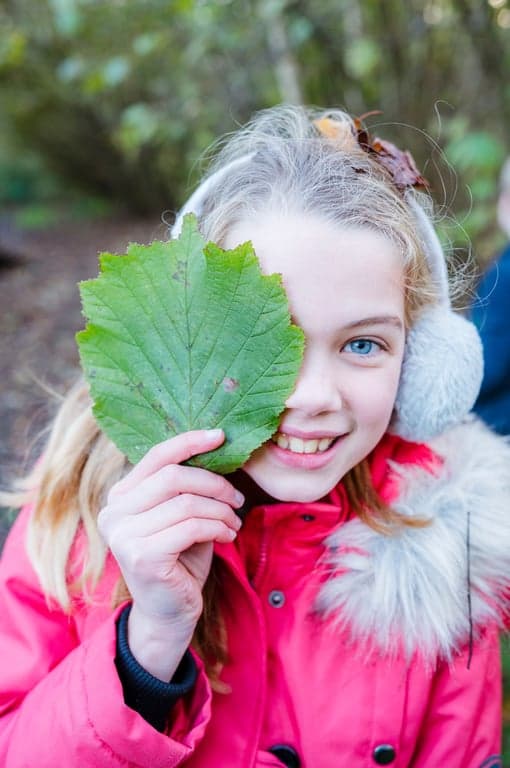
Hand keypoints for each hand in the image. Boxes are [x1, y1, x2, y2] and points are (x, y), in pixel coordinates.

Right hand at [98, 429, 243, 679]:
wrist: (169, 614)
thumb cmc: (179, 560)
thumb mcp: (181, 516)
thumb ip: (187, 487)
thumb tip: (216, 448)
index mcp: (120, 497)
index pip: (155, 456)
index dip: (189, 442)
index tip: (220, 435)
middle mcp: (114, 513)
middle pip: (174, 477)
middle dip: (214, 483)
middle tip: (237, 498)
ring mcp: (124, 535)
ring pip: (187, 502)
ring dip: (221, 511)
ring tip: (233, 523)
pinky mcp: (143, 556)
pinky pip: (192, 527)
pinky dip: (218, 528)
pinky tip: (227, 536)